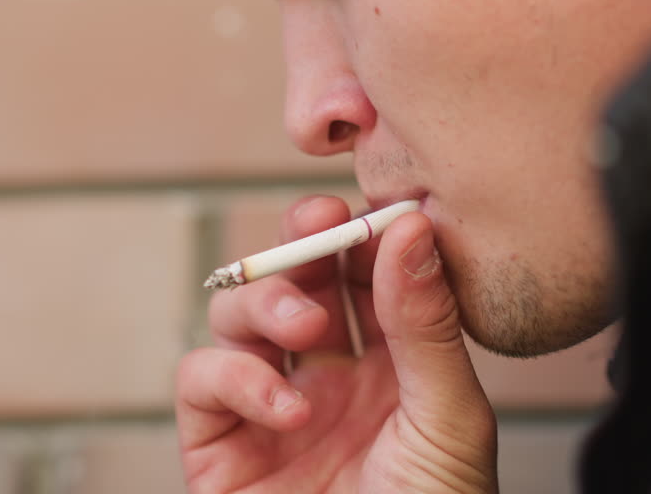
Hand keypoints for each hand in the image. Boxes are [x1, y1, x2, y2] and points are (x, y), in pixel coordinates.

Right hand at [177, 195, 496, 492]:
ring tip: (305, 333)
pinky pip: (201, 378)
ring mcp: (269, 408)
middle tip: (319, 226)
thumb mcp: (448, 421)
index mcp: (393, 368)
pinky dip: (236, 377)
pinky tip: (287, 408)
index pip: (366, 275)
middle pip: (296, 280)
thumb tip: (411, 227)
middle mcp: (329, 379)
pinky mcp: (219, 445)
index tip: (367, 205)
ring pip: (239, 313)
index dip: (361, 231)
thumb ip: (425, 325)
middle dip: (302, 244)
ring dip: (267, 303)